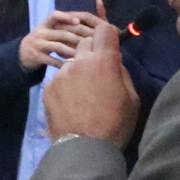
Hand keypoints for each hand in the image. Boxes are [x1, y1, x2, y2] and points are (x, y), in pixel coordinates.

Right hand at [14, 11, 95, 72]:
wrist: (22, 53)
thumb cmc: (42, 40)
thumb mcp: (48, 30)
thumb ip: (62, 27)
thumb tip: (84, 24)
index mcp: (45, 24)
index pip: (54, 16)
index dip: (66, 17)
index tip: (78, 21)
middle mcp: (41, 32)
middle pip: (62, 33)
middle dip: (78, 38)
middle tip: (92, 43)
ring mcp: (38, 44)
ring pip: (58, 46)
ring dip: (72, 51)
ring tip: (85, 55)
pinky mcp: (36, 56)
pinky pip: (52, 60)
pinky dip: (63, 63)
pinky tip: (72, 65)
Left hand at [42, 19, 139, 144]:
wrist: (84, 149)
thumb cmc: (115, 125)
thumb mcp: (131, 98)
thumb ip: (121, 74)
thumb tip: (114, 63)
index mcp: (104, 61)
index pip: (104, 30)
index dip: (108, 35)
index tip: (110, 45)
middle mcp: (80, 61)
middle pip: (85, 42)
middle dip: (93, 51)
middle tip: (98, 70)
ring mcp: (61, 74)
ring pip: (72, 62)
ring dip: (78, 70)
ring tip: (83, 93)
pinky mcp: (48, 88)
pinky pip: (59, 79)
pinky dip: (66, 86)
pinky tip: (71, 104)